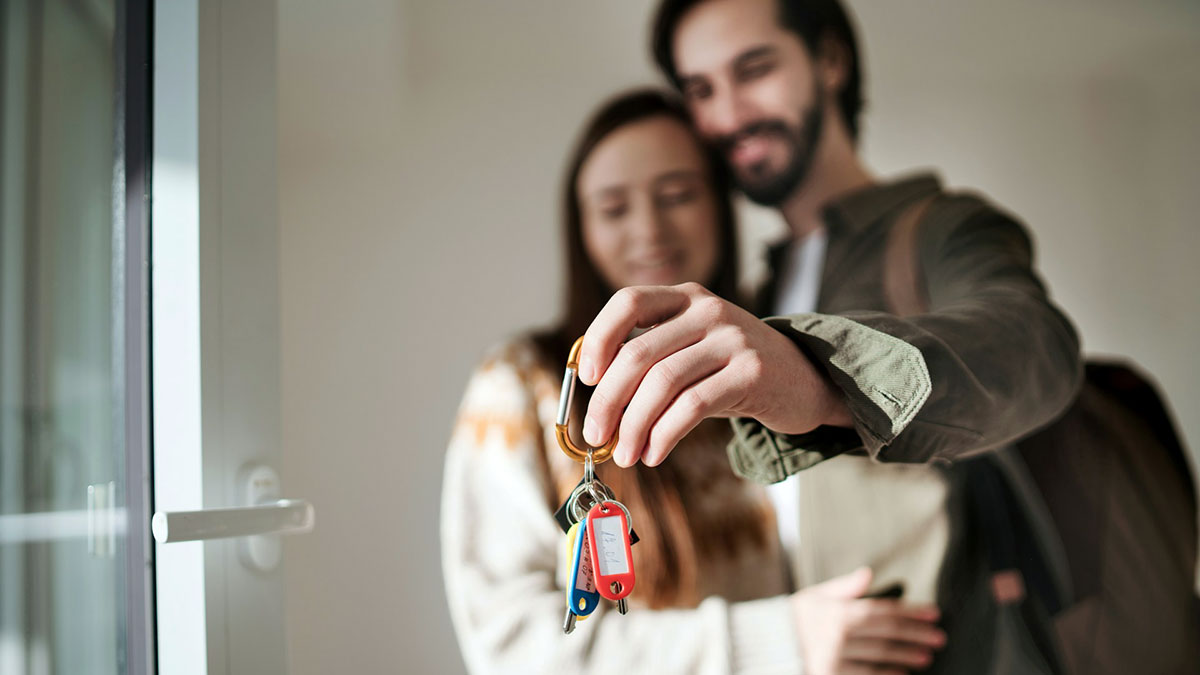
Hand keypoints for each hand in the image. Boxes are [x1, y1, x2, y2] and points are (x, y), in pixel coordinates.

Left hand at [578, 282, 850, 466]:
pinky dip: (664, 435)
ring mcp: (733, 338)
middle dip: (608, 400)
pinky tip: (654, 454)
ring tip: (625, 454)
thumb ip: (651, 363)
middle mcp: (708, 310)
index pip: (629, 301)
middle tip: (595, 434)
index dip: (599, 337)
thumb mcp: (692, 352)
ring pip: (662, 383)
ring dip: (634, 426)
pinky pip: (693, 406)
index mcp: (686, 297)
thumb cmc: (732, 372)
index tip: (588, 378)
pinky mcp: (752, 372)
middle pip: (638, 353)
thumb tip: (597, 407)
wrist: (804, 381)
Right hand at [792, 568, 945, 674]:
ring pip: (880, 655)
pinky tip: (902, 674)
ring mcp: (837, 656)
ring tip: (926, 657)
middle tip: (939, 637)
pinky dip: (886, 674)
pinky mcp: (832, 674)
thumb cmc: (792, 618)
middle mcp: (840, 633)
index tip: (934, 614)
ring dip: (906, 656)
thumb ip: (844, 587)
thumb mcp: (815, 597)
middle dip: (916, 634)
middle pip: (887, 633)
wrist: (766, 645)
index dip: (911, 612)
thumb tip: (868, 573)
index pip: (884, 610)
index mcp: (839, 610)